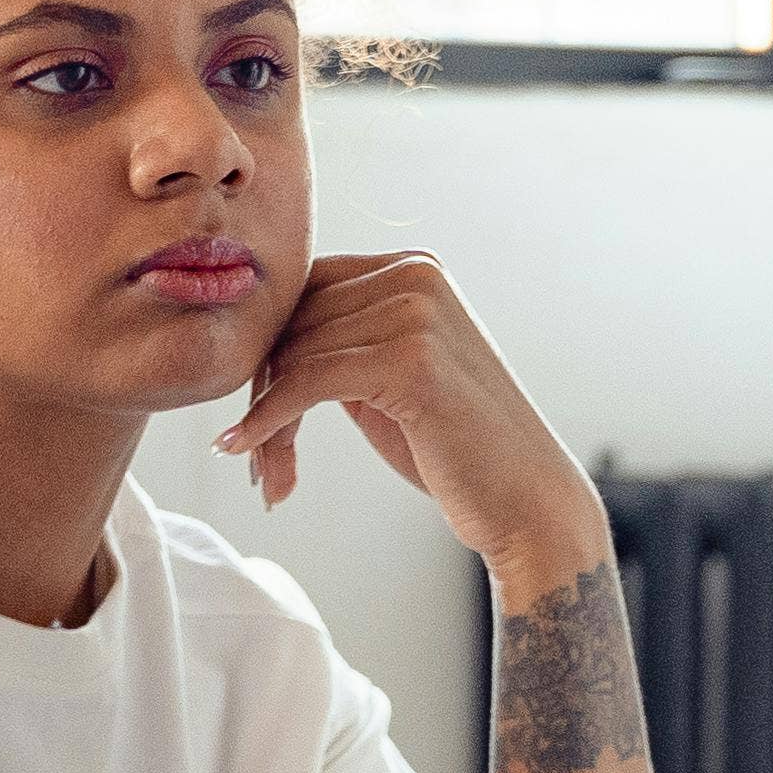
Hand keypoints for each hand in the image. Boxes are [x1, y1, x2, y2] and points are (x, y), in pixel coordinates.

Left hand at [216, 250, 601, 585]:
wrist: (528, 503)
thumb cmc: (458, 450)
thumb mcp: (390, 376)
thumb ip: (341, 342)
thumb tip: (257, 340)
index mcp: (414, 269)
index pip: (303, 289)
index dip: (267, 352)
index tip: (252, 413)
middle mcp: (416, 276)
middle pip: (292, 320)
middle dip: (262, 392)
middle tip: (254, 460)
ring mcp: (417, 313)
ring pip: (293, 355)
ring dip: (266, 422)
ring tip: (267, 476)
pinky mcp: (411, 360)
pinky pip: (307, 382)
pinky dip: (269, 420)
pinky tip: (244, 450)